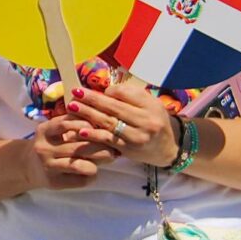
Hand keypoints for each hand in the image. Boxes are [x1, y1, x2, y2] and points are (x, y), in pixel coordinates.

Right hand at [23, 113, 118, 190]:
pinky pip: (80, 180)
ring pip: (80, 165)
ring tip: (109, 157)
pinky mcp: (54, 182)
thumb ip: (72, 122)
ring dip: (99, 161)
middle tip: (114, 144)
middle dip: (100, 145)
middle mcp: (44, 148)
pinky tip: (95, 170)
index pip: (65, 123)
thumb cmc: (50, 143)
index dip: (86, 124)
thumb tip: (102, 119)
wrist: (28, 166)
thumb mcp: (54, 129)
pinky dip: (92, 174)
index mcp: (44, 130)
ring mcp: (48, 166)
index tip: (99, 126)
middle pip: (78, 146)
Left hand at [65, 84, 179, 167]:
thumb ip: (130, 95)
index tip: (91, 89)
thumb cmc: (155, 120)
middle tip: (75, 93)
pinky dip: (93, 135)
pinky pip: (108, 142)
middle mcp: (144, 122)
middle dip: (92, 100)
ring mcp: (136, 138)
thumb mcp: (150, 103)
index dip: (106, 91)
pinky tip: (80, 131)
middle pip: (113, 108)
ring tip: (72, 108)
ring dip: (88, 116)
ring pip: (108, 125)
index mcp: (150, 106)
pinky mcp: (128, 151)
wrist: (168, 148)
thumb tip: (106, 91)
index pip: (124, 95)